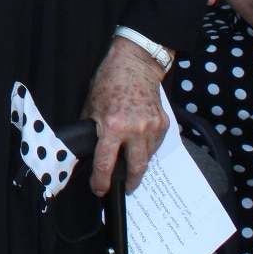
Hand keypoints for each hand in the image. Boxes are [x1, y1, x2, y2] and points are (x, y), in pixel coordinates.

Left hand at [84, 38, 168, 195]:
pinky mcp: (163, 124)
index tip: (99, 189)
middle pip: (135, 169)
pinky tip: (139, 145)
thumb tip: (88, 147)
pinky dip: (147, 149)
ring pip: (147, 158)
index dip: (101, 181)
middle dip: (128, 183)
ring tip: (130, 165)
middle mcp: (135, 130)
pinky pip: (155, 145)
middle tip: (123, 188)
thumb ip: (91, 128)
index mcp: (113, 126)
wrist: (135, 64)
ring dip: (138, 164)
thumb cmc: (110, 80)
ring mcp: (152, 127)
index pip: (105, 163)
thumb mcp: (91, 105)